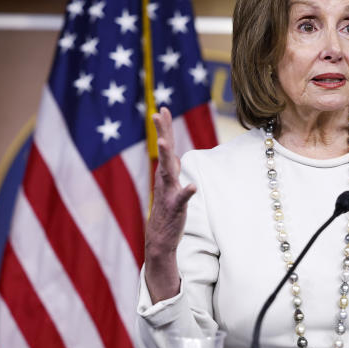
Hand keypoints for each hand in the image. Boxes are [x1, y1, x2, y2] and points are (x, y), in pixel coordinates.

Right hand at [144, 107, 196, 300]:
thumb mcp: (171, 187)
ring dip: (167, 158)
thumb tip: (177, 156)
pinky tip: (191, 186)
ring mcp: (169, 193)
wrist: (160, 239)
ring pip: (167, 172)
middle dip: (161, 132)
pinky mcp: (175, 207)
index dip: (164, 128)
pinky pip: (181, 198)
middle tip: (157, 112)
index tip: (161, 108)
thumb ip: (173, 171)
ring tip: (165, 143)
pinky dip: (186, 192)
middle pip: (164, 152)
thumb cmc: (168, 212)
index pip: (165, 146)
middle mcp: (165, 180)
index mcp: (166, 174)